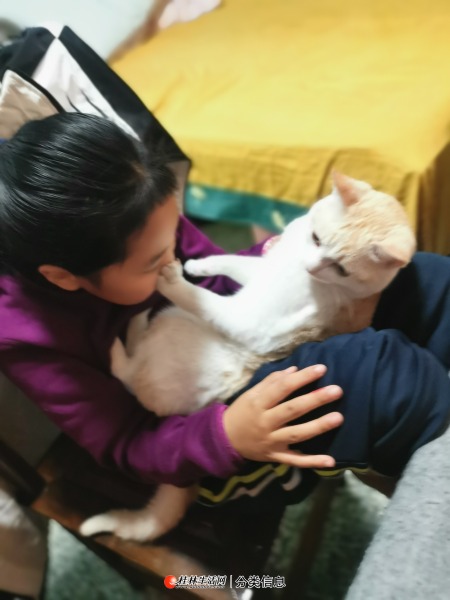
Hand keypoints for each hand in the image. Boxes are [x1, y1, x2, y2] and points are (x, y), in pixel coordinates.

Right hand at [222, 365, 342, 468]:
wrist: (224, 440)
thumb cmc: (242, 412)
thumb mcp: (251, 393)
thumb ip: (272, 381)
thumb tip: (294, 370)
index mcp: (258, 403)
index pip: (283, 388)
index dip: (302, 378)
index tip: (321, 369)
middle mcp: (266, 422)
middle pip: (292, 409)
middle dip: (315, 399)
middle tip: (337, 390)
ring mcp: (271, 441)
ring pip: (297, 434)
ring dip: (318, 426)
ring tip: (338, 417)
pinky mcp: (276, 457)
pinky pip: (295, 461)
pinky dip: (313, 462)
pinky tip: (330, 461)